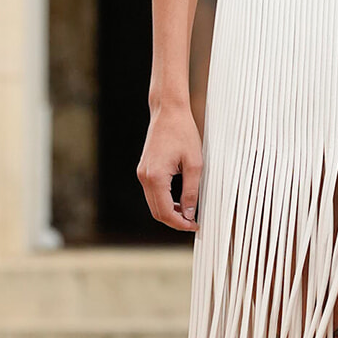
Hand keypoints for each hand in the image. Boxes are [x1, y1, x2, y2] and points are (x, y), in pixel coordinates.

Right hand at [138, 102, 201, 231]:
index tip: (195, 226)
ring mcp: (142, 173)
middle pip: (156, 212)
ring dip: (169, 212)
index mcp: (155, 177)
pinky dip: (164, 201)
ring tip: (189, 214)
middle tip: (193, 223)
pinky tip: (179, 201)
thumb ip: (191, 191)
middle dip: (174, 221)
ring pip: (153, 204)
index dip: (181, 223)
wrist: (168, 112)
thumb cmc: (183, 133)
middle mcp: (144, 177)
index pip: (165, 212)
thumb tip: (189, 213)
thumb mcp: (195, 164)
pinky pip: (152, 193)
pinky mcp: (144, 169)